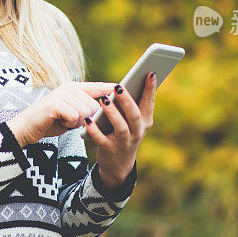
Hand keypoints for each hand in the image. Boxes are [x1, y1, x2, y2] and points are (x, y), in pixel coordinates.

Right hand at [7, 82, 118, 146]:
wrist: (27, 127)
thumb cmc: (51, 121)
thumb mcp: (72, 112)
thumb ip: (86, 107)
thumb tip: (105, 108)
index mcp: (74, 88)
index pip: (98, 86)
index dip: (111, 88)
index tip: (124, 87)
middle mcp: (69, 87)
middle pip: (94, 105)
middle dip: (85, 119)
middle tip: (70, 120)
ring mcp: (62, 94)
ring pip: (86, 112)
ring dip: (76, 122)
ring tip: (64, 121)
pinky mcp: (55, 104)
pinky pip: (75, 117)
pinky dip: (69, 124)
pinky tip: (59, 122)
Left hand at [83, 71, 156, 191]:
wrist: (118, 163)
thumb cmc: (125, 132)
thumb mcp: (132, 120)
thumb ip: (131, 103)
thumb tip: (124, 82)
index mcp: (145, 121)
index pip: (149, 103)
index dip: (150, 89)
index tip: (149, 73)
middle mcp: (137, 132)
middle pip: (135, 115)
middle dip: (127, 101)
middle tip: (119, 86)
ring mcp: (124, 142)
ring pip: (120, 127)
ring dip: (112, 113)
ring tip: (103, 100)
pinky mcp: (109, 150)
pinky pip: (101, 140)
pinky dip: (94, 130)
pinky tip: (88, 119)